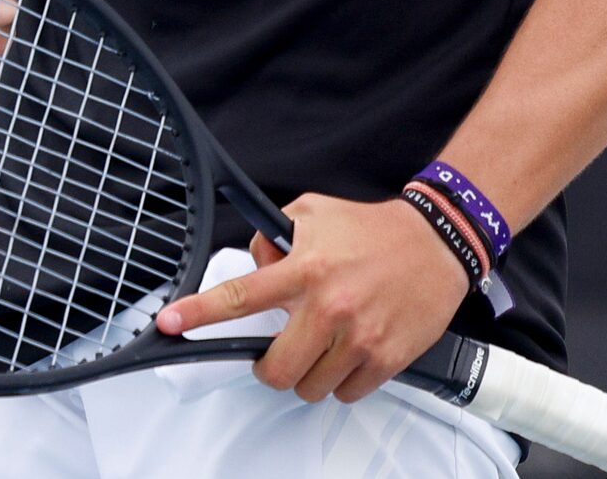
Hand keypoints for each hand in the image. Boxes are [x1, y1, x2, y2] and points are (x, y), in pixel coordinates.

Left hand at [153, 193, 470, 403]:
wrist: (437, 245)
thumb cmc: (371, 230)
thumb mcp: (311, 212)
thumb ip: (273, 235)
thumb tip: (254, 263)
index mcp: (304, 268)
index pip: (240, 295)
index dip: (200, 312)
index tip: (170, 323)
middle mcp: (328, 306)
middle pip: (275, 368)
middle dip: (268, 368)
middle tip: (276, 353)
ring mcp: (358, 337)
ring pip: (309, 386)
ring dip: (307, 374)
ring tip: (321, 346)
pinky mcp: (386, 359)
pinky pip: (345, 393)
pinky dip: (340, 381)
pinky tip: (349, 353)